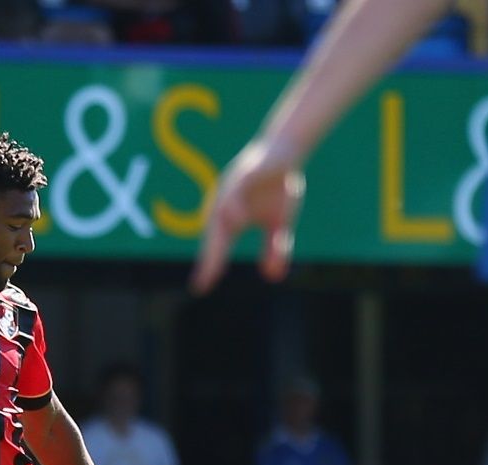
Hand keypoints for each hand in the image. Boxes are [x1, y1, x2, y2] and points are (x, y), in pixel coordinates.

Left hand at [191, 137, 304, 294]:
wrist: (287, 152)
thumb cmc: (278, 189)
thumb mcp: (280, 223)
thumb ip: (275, 248)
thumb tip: (272, 277)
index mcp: (232, 219)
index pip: (218, 247)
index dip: (210, 267)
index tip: (201, 288)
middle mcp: (227, 204)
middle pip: (214, 234)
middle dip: (210, 257)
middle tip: (205, 278)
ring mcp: (234, 187)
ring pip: (222, 211)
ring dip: (218, 233)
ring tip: (215, 256)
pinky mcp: (246, 172)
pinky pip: (236, 188)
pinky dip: (233, 203)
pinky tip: (235, 218)